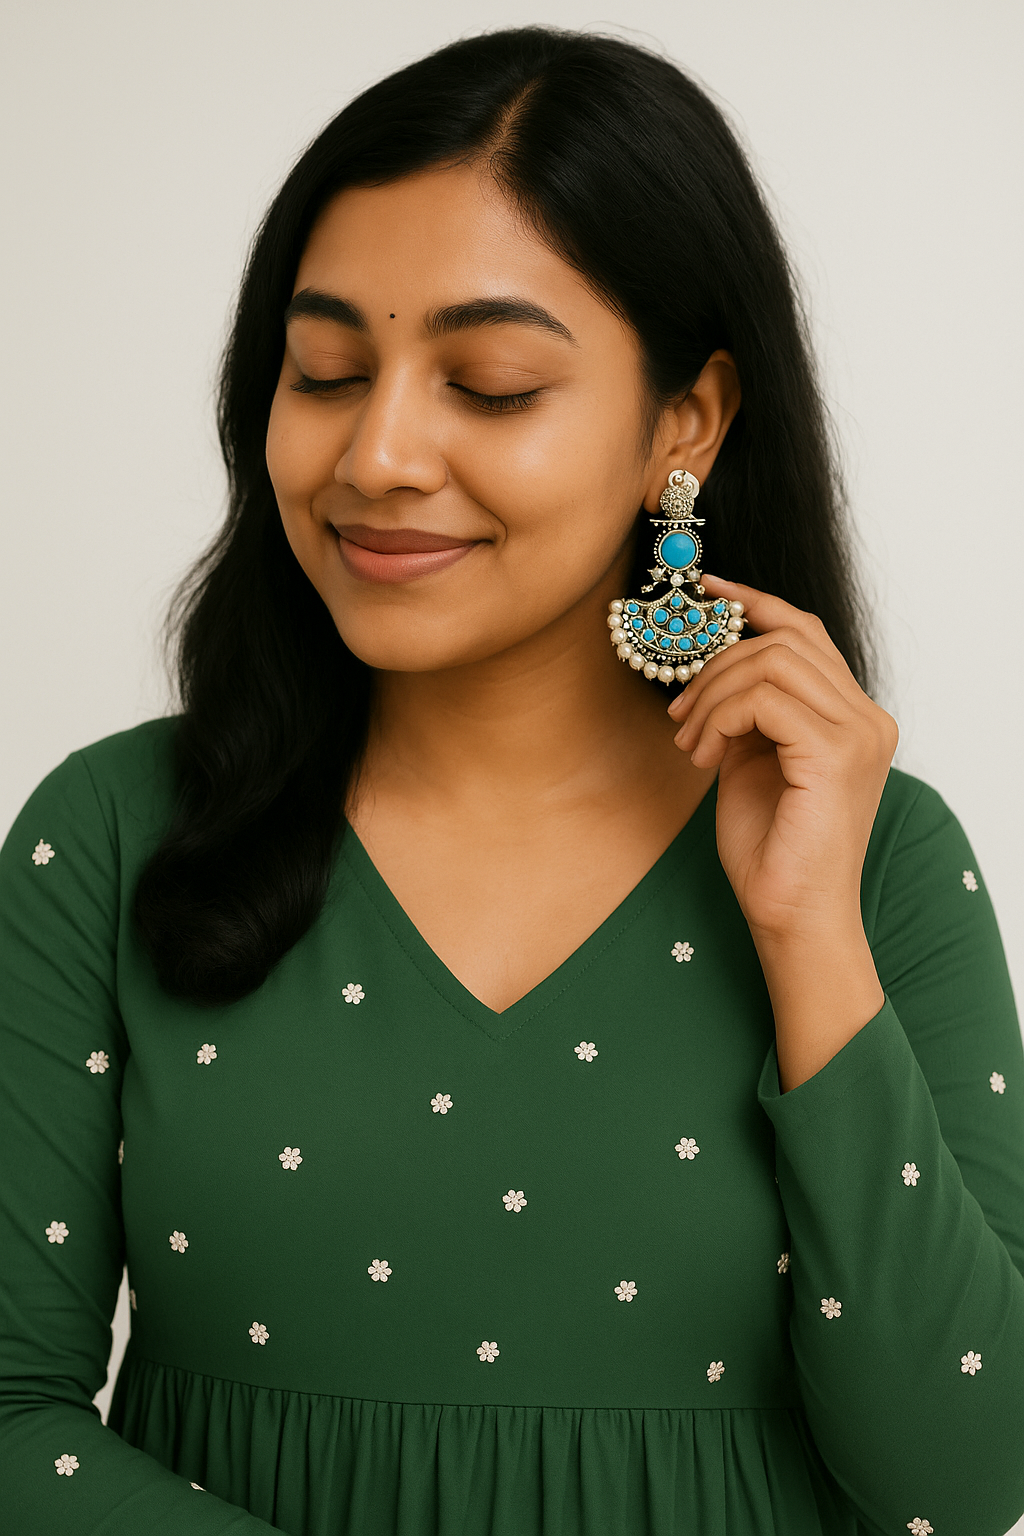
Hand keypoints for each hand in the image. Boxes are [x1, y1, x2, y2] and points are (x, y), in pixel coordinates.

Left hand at [668, 574, 898, 945]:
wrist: (792, 916)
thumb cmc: (772, 850)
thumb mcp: (751, 763)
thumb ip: (747, 713)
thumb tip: (714, 670)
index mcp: (853, 717)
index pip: (806, 633)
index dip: (755, 603)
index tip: (707, 593)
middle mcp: (867, 719)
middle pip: (785, 640)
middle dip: (717, 663)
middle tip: (680, 712)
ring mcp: (858, 734)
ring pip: (771, 662)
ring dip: (713, 694)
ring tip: (690, 742)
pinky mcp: (834, 755)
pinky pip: (763, 699)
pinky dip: (720, 718)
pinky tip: (703, 757)